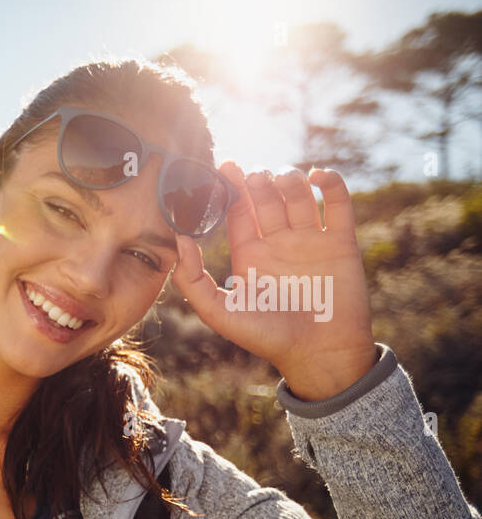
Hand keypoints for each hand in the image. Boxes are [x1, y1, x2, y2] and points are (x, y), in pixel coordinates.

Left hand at [170, 161, 377, 400]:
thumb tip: (179, 239)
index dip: (232, 188)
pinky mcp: (340, 242)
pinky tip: (317, 175)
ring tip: (283, 179)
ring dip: (290, 180)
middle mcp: (279, 243)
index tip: (225, 165)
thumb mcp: (219, 311)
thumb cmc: (266, 336)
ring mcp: (310, 240)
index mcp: (250, 255)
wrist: (318, 352)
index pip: (238, 212)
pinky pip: (337, 204)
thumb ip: (193, 280)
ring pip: (299, 195)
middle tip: (255, 176)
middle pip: (268, 198)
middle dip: (260, 182)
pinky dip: (330, 184)